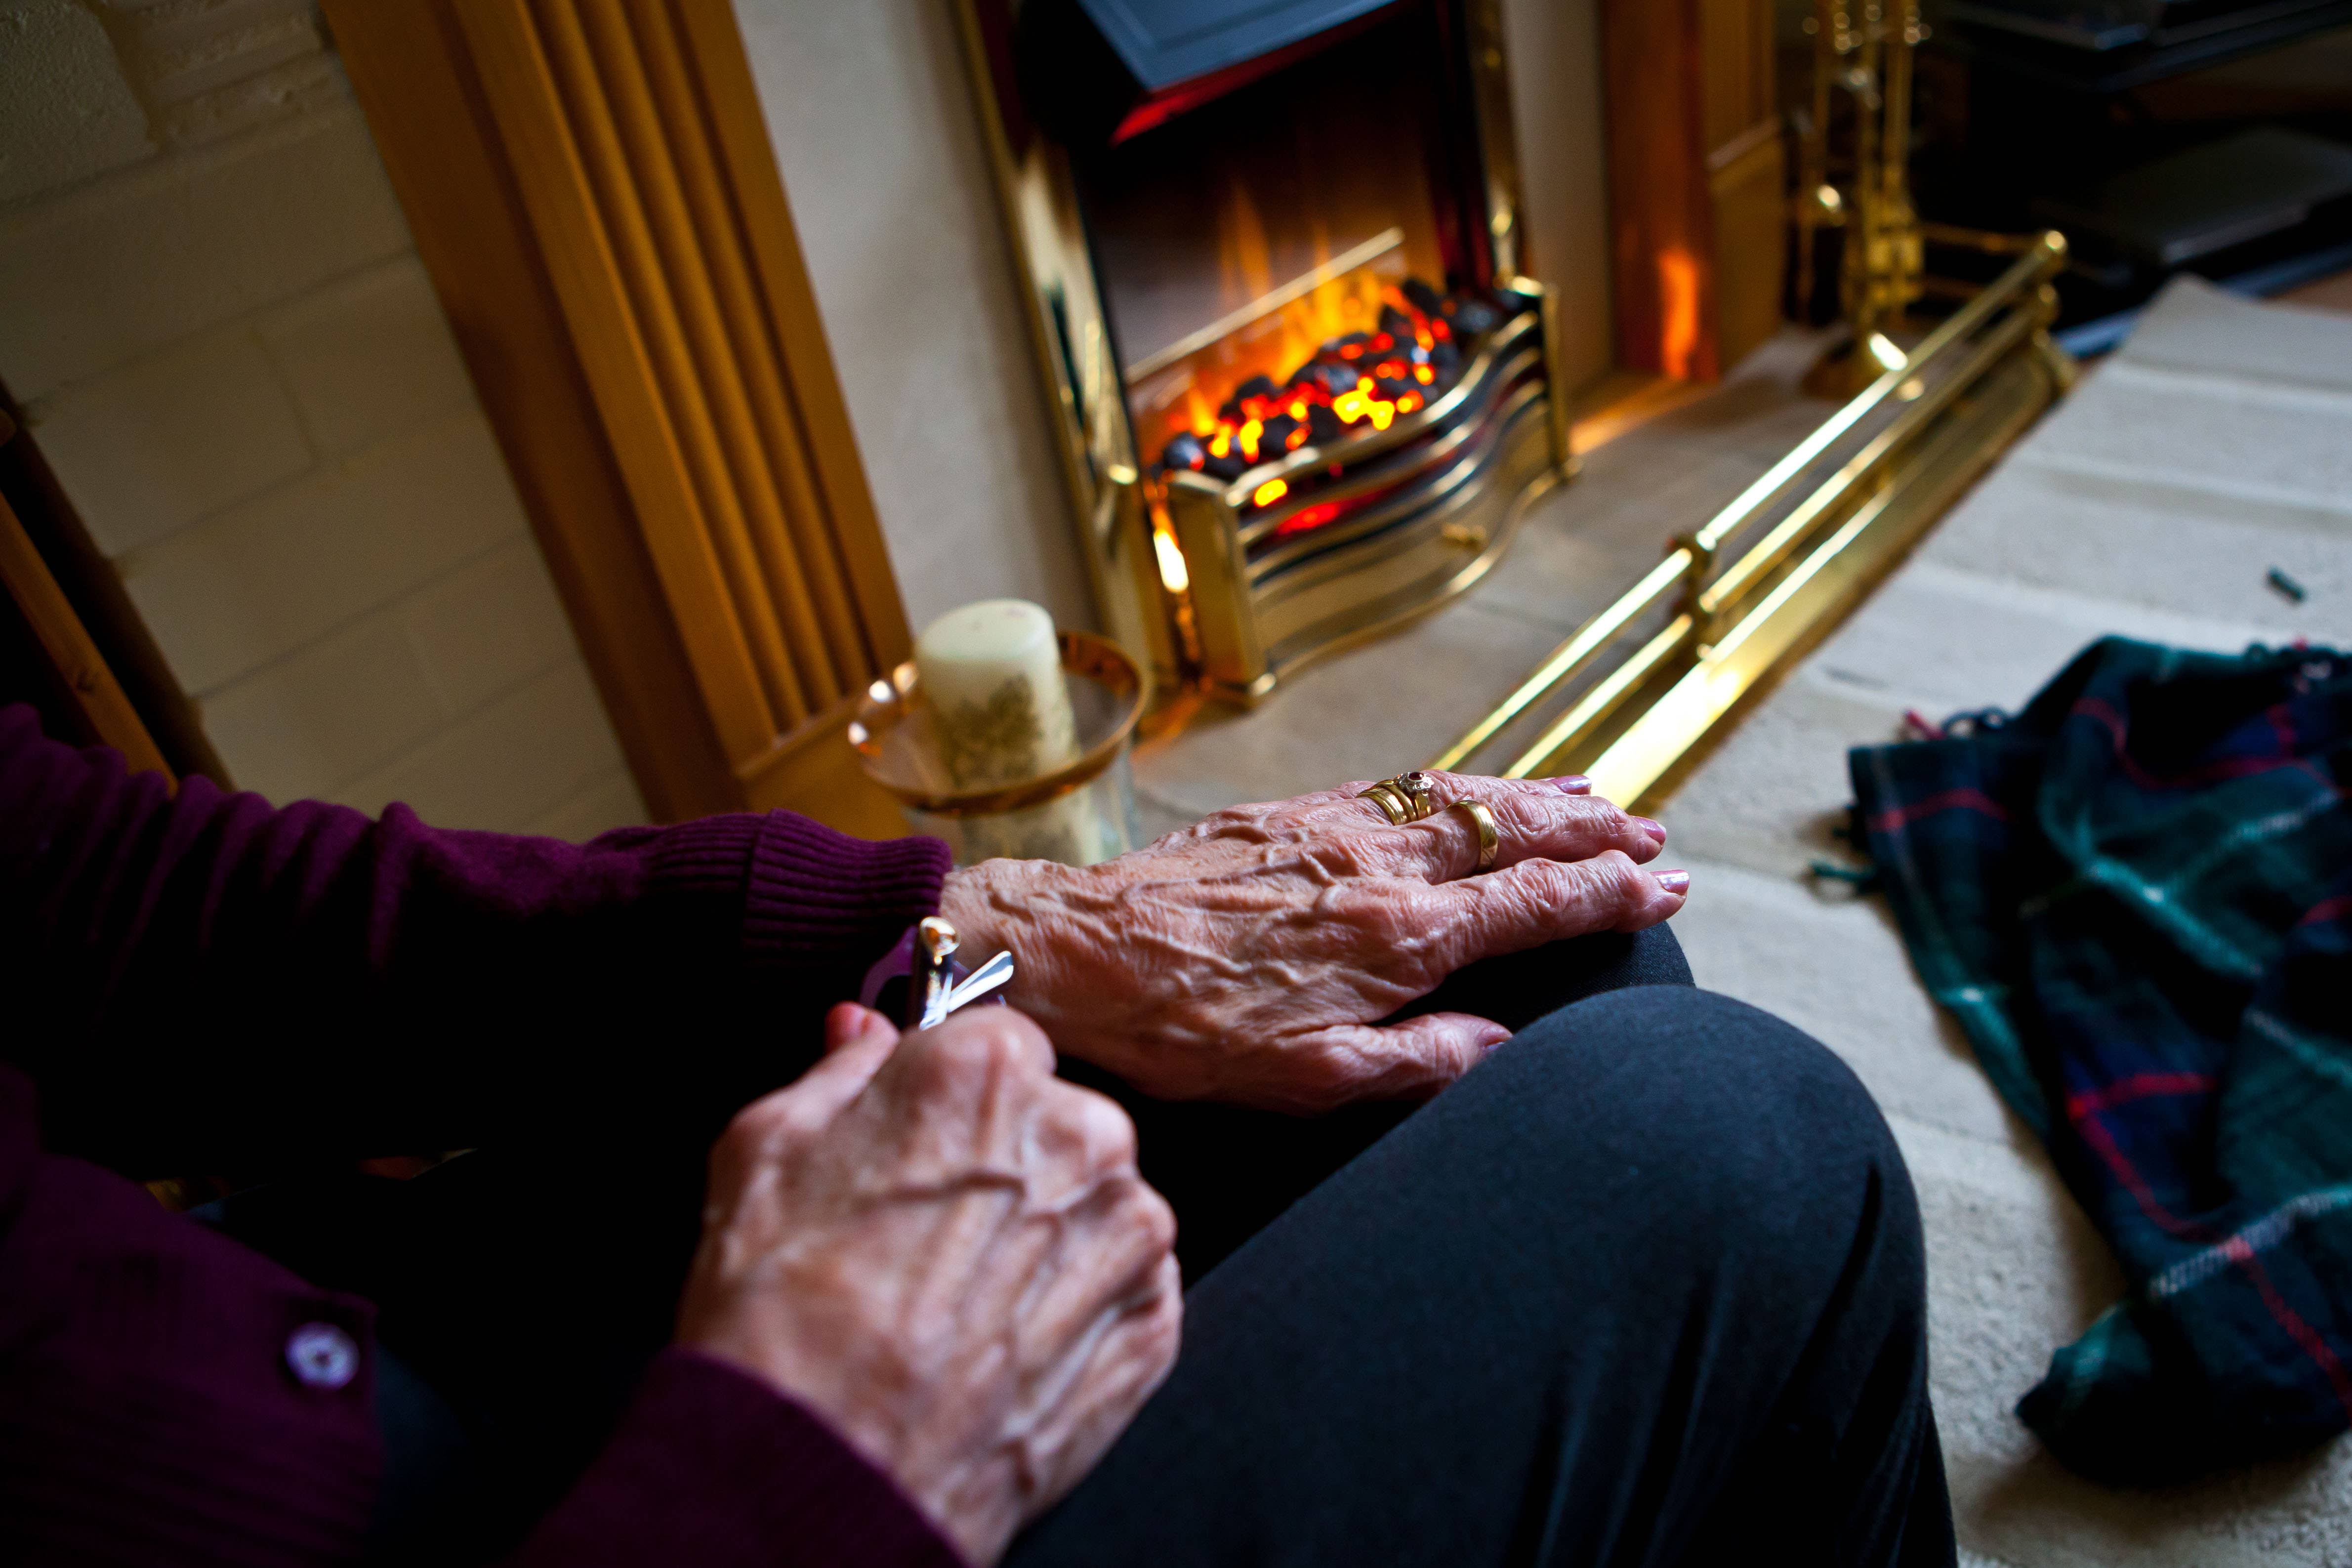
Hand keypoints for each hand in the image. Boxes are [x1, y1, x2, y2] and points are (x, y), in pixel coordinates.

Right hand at [676, 1003, 1180, 1566]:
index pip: (992, 1039)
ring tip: (954, 1299)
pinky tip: (998, 1340)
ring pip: (1095, 1203)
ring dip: (1043, 1236)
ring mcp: (1131, 1238)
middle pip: (1054, 1119)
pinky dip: (1073, 1308)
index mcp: (990, 1071)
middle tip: (924, 1232)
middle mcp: (1083, 1137)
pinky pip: (1124, 1288)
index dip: (946, 1093)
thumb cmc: (782, 1319)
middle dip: (1001, 1161)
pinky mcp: (1152, 1327)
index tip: (914, 1134)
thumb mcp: (764, 1151)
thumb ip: (834, 1074)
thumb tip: (862, 1035)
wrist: (825, 1475)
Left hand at [939, 773, 1686, 1111]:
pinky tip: (1473, 787)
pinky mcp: (1287, 813)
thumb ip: (1420, 1059)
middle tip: (1653, 837)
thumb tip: (1502, 1048)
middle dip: (1592, 835)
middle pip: (1512, 835)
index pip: (1533, 905)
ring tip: (1595, 800)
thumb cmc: (1184, 1029)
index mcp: (1396, 937)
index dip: (1608, 896)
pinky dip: (1458, 783)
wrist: (1075, 950)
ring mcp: (1332, 829)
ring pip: (1461, 798)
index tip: (1666, 887)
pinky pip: (1398, 786)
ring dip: (1536, 798)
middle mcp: (1377, 867)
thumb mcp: (1308, 1079)